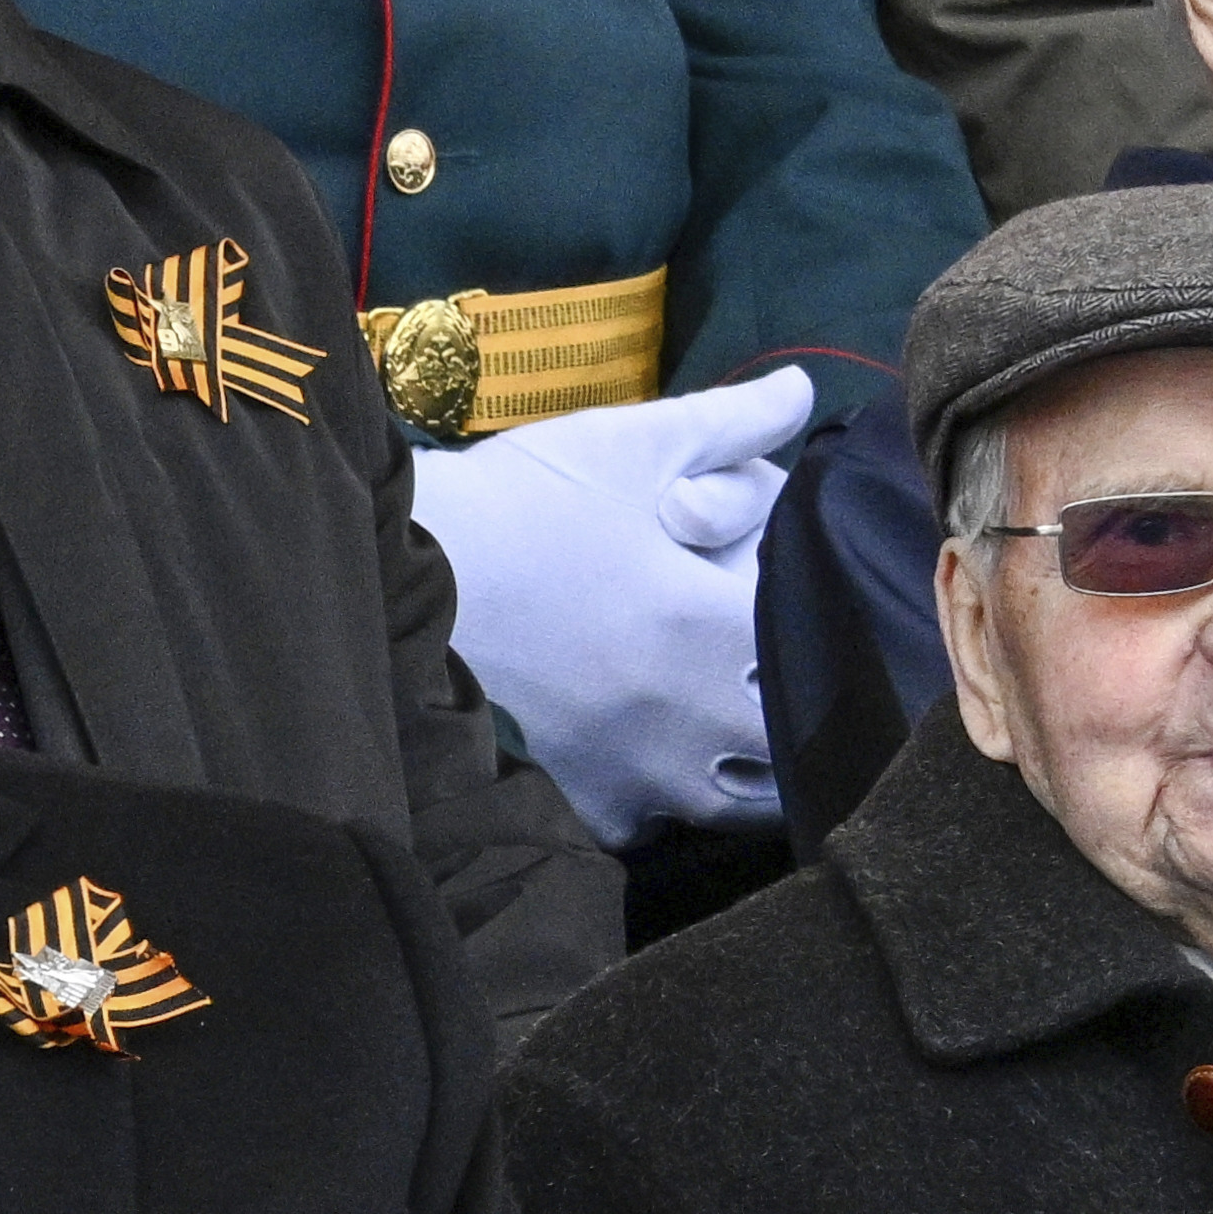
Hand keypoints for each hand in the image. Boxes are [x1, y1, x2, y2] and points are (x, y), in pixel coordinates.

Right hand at [397, 364, 809, 840]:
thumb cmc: (520, 505)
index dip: (819, 614)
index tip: (794, 594)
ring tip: (728, 726)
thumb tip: (803, 390)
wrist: (392, 582)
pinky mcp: (579, 803)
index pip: (820, 641)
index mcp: (716, 630)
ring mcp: (635, 772)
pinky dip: (660, 801)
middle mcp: (690, 719)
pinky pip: (648, 824)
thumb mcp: (628, 445)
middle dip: (799, 702)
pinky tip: (645, 760)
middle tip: (773, 669)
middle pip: (797, 737)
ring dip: (749, 766)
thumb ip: (731, 422)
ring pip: (739, 800)